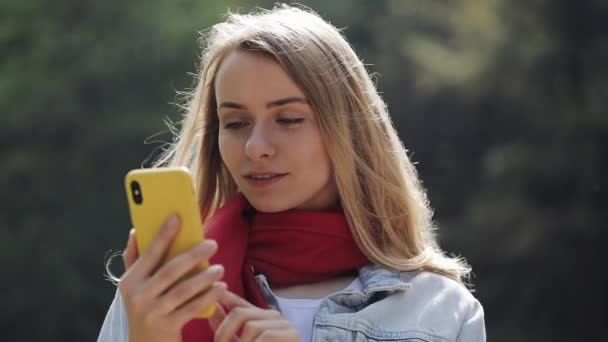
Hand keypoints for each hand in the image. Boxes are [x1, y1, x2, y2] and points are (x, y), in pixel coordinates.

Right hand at [119, 215, 227, 341]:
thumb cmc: (144, 308)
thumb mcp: (133, 287)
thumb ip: (134, 259)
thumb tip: (136, 230)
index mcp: (129, 281)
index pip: (149, 254)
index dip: (163, 235)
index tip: (177, 217)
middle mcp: (138, 296)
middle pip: (170, 271)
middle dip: (193, 255)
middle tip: (212, 244)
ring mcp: (152, 312)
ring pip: (183, 290)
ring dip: (204, 277)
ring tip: (219, 268)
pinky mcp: (167, 327)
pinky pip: (192, 308)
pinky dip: (208, 297)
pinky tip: (220, 288)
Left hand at [209, 290, 300, 341]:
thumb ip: (226, 328)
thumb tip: (210, 309)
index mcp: (259, 317)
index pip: (238, 302)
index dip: (224, 297)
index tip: (210, 293)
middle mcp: (272, 315)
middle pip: (240, 313)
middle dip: (224, 332)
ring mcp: (284, 324)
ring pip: (251, 327)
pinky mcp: (293, 334)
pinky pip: (266, 336)